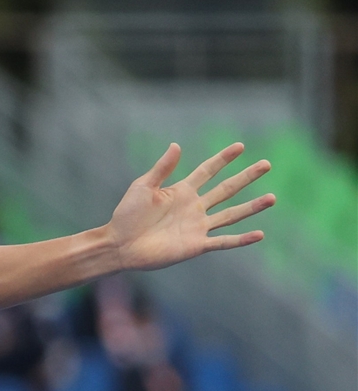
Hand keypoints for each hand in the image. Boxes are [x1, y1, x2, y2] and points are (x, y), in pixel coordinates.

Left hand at [106, 142, 272, 271]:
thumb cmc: (126, 215)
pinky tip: (259, 234)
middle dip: (246, 177)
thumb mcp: (143, 187)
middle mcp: (194, 208)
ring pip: (231, 214)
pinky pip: (223, 242)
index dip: (223, 159)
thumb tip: (176, 145)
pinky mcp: (196, 245)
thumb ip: (162, 168)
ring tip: (272, 197)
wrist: (119, 244)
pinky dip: (241, 239)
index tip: (240, 146)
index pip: (208, 171)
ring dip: (251, 207)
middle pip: (226, 189)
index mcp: (181, 191)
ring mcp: (197, 227)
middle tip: (266, 164)